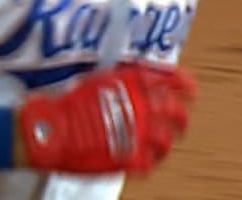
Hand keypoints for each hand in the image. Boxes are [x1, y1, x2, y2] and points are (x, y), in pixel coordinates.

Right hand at [15, 62, 196, 174]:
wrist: (49, 129)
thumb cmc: (68, 103)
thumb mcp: (100, 79)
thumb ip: (126, 79)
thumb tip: (143, 78)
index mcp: (134, 83)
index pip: (172, 80)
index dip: (186, 85)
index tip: (192, 91)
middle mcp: (140, 105)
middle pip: (177, 113)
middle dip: (182, 118)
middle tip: (180, 123)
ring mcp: (136, 133)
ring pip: (166, 141)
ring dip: (167, 144)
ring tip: (163, 147)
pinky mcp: (127, 158)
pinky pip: (149, 163)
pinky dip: (150, 162)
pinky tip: (145, 162)